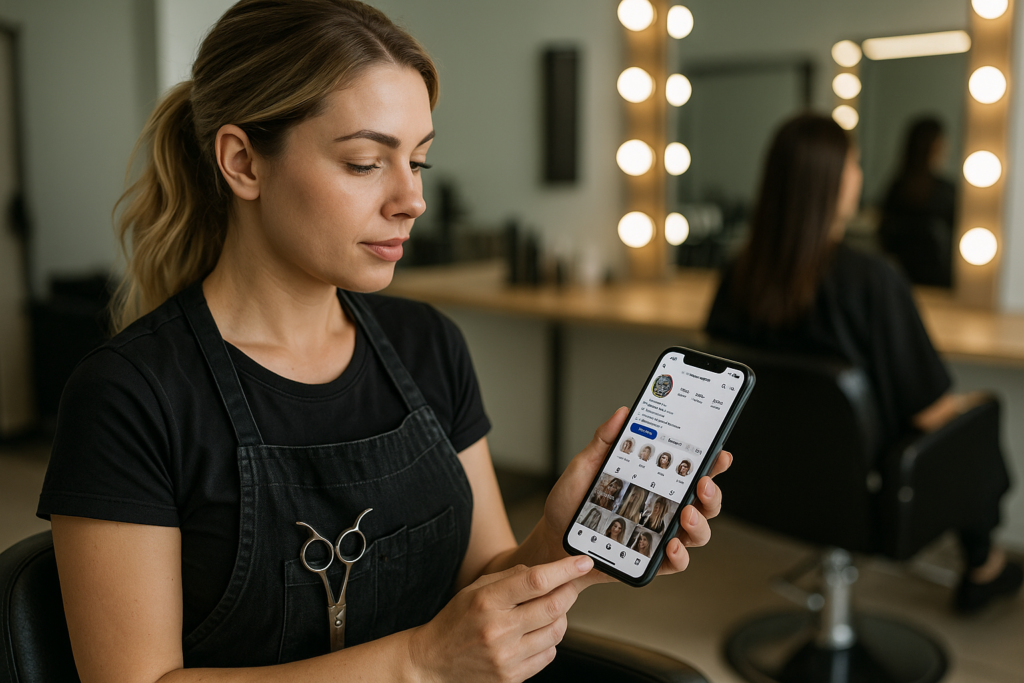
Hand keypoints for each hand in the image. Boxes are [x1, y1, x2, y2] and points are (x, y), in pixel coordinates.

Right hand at [409, 555, 593, 682]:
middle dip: (570, 591)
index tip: (582, 561)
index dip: (565, 569)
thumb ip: (509, 577)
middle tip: (572, 584)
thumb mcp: (474, 590)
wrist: (433, 664)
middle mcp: (498, 630)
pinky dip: (550, 640)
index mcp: (487, 602)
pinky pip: (548, 654)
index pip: (535, 581)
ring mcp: (507, 657)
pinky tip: (535, 633)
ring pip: (556, 631)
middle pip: (553, 606)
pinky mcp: (512, 677)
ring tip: (547, 611)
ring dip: (560, 617)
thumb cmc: (455, 623)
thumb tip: (543, 572)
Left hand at [540, 407, 732, 584]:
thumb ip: (604, 440)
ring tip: (687, 514)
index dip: (712, 462)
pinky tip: (671, 546)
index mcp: (654, 481)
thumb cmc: (571, 503)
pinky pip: (677, 563)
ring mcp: (659, 534)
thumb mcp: (585, 466)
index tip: (720, 453)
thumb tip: (623, 413)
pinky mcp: (650, 560)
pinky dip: (680, 556)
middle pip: (705, 501)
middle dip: (713, 493)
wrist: (553, 538)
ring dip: (700, 523)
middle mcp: (663, 507)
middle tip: (703, 484)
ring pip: (698, 532)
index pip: (690, 470)